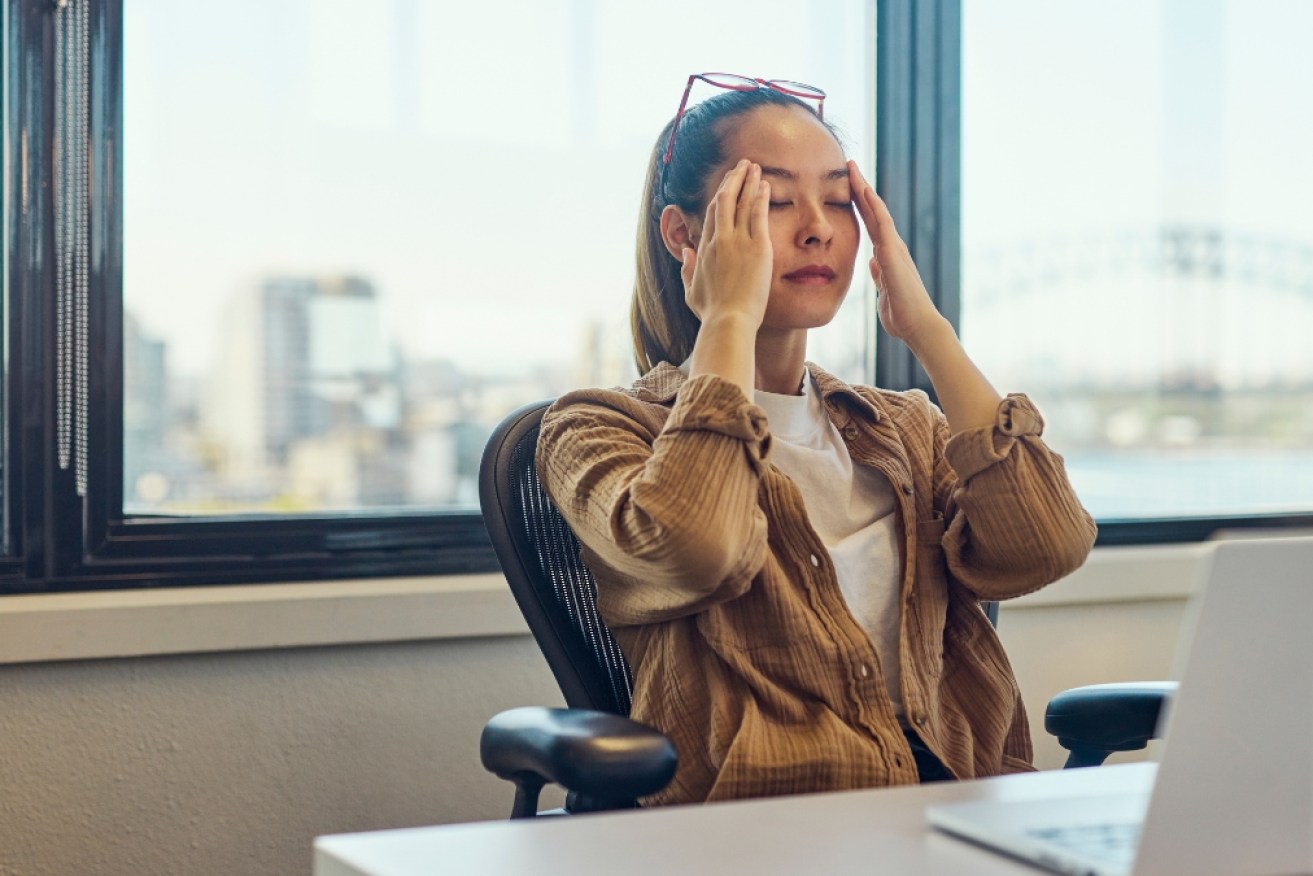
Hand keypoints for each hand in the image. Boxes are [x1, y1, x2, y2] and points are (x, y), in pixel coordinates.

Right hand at [681, 160, 773, 329]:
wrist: (729, 321)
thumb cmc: (713, 313)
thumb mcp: (692, 292)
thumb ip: (688, 270)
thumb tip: (686, 253)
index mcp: (704, 250)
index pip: (711, 215)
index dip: (720, 196)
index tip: (727, 185)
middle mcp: (718, 240)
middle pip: (724, 200)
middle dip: (733, 180)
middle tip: (742, 166)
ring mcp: (737, 242)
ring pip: (741, 202)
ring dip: (748, 181)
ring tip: (755, 167)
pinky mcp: (757, 247)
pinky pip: (758, 214)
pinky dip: (761, 196)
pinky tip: (766, 184)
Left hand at [848, 160, 947, 346]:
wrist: (918, 327)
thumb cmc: (902, 315)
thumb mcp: (884, 291)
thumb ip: (880, 275)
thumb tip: (873, 263)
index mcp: (886, 256)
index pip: (869, 224)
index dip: (857, 205)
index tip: (846, 187)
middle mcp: (891, 247)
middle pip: (872, 211)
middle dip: (859, 189)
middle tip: (848, 166)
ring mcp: (894, 249)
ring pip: (878, 212)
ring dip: (864, 189)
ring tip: (852, 168)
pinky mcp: (894, 254)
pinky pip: (883, 225)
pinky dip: (874, 207)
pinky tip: (864, 191)